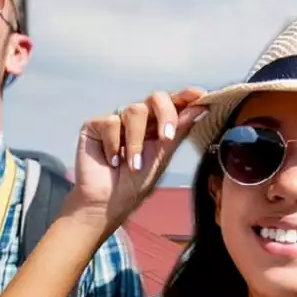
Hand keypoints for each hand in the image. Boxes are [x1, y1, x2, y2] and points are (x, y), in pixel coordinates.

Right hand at [72, 87, 207, 226]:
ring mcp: (117, 120)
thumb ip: (178, 132)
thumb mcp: (162, 157)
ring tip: (133, 165)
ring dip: (136, 142)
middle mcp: (139, 119)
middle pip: (156, 97)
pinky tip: (111, 161)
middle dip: (165, 114)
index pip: (173, 104)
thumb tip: (201, 109)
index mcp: (158, 126)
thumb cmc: (134, 184)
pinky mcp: (95, 125)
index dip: (186, 96)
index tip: (200, 94)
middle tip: (166, 138)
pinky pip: (110, 122)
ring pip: (134, 110)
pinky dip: (113, 145)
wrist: (106, 203)